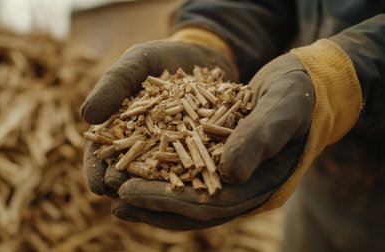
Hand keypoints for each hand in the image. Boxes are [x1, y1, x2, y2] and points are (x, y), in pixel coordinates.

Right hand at [81, 41, 238, 195]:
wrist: (201, 54)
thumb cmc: (160, 58)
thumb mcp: (136, 63)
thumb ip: (112, 85)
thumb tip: (86, 116)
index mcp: (120, 130)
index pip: (101, 155)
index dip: (97, 171)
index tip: (97, 186)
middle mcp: (144, 146)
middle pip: (129, 171)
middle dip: (125, 186)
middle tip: (125, 196)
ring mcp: (173, 151)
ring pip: (161, 175)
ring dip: (156, 189)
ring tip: (154, 200)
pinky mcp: (201, 150)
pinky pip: (194, 166)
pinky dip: (191, 177)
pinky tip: (193, 188)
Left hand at [111, 53, 314, 229]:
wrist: (306, 85)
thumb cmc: (300, 95)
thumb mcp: (284, 108)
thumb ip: (261, 137)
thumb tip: (232, 172)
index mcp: (262, 186)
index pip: (208, 205)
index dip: (167, 201)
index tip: (129, 193)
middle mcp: (243, 189)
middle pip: (190, 207)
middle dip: (150, 202)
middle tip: (112, 196)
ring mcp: (231, 176)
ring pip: (184, 193)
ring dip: (149, 193)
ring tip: (113, 190)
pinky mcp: (219, 158)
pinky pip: (185, 171)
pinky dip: (158, 171)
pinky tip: (133, 166)